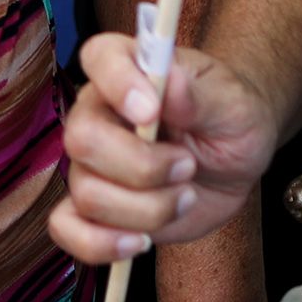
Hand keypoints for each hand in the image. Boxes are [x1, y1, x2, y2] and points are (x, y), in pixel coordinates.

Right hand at [49, 32, 280, 264]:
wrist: (235, 159)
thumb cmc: (231, 116)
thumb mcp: (233, 102)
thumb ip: (199, 94)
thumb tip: (170, 79)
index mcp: (127, 69)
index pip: (98, 57)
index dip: (117, 83)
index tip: (153, 111)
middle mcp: (99, 113)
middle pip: (82, 140)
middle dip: (142, 167)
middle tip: (187, 166)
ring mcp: (93, 163)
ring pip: (88, 194)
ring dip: (147, 209)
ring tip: (185, 197)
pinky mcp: (97, 209)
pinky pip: (66, 229)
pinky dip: (99, 244)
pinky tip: (140, 243)